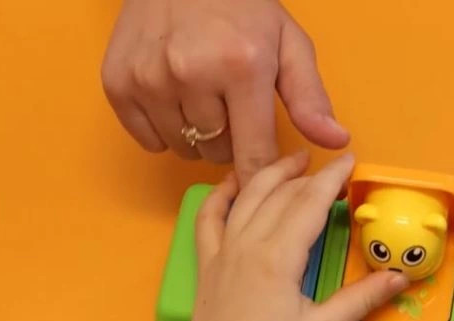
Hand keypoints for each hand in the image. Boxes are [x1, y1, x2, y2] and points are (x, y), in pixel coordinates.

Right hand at [101, 0, 348, 181]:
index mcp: (241, 69)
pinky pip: (148, 140)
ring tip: (204, 96)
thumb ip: (310, 98)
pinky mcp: (117, 83)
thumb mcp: (288, 44)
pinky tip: (175, 98)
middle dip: (232, 139)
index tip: (267, 167)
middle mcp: (191, 75)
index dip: (263, 172)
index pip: (254, 156)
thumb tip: (336, 141)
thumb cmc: (241, 8)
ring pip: (184, 149)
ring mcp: (149, 80)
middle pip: (218, 154)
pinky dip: (164, 129)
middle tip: (232, 103)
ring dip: (197, 135)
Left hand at [176, 152, 407, 320]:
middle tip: (333, 168)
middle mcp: (248, 244)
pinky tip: (234, 182)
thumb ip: (361, 298)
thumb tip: (401, 277)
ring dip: (271, 174)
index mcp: (278, 257)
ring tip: (293, 160)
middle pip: (281, 194)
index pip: (309, 202)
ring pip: (247, 197)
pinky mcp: (207, 261)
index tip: (351, 160)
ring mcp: (223, 250)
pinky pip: (209, 217)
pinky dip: (221, 194)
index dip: (332, 178)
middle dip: (309, 175)